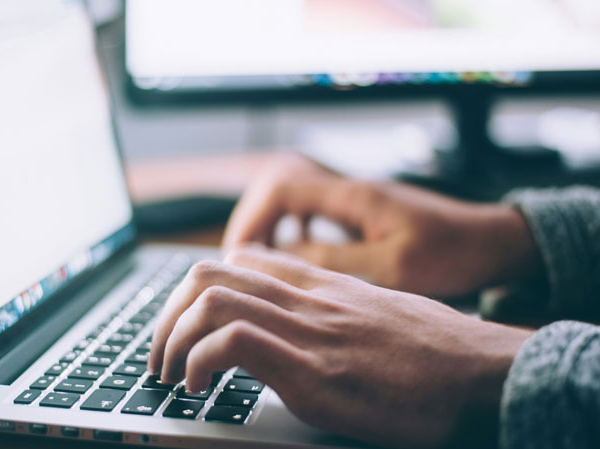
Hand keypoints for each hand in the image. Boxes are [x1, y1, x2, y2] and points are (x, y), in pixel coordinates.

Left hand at [149, 245, 532, 448]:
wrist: (483, 373)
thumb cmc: (437, 352)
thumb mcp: (378, 313)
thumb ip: (335, 310)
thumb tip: (304, 327)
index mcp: (320, 287)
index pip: (241, 259)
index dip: (198, 288)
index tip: (186, 323)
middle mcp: (307, 299)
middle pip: (210, 273)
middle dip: (168, 314)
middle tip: (160, 353)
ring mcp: (308, 331)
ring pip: (211, 300)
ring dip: (172, 339)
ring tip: (170, 374)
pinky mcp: (313, 371)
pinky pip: (233, 343)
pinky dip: (199, 362)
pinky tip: (199, 388)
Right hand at [223, 154, 541, 297]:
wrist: (491, 242)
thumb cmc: (452, 253)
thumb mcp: (393, 267)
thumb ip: (335, 260)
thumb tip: (283, 259)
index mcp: (354, 196)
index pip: (282, 187)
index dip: (252, 217)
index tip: (240, 253)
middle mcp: (349, 190)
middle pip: (279, 186)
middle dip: (253, 220)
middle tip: (242, 259)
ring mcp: (355, 200)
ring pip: (293, 197)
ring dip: (270, 224)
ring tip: (259, 258)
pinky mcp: (362, 213)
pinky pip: (312, 211)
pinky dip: (293, 229)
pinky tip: (295, 253)